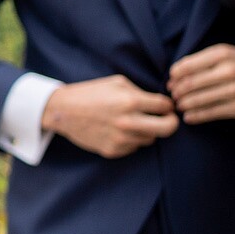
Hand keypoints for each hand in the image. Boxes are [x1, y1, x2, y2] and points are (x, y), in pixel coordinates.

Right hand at [41, 75, 176, 157]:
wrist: (62, 111)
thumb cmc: (90, 93)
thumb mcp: (117, 82)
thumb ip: (140, 91)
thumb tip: (161, 103)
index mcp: (130, 101)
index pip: (166, 106)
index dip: (168, 105)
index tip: (165, 106)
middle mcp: (128, 121)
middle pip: (168, 128)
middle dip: (172, 123)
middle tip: (168, 119)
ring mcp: (121, 138)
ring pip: (151, 139)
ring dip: (148, 131)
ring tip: (136, 123)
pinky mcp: (113, 150)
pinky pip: (134, 147)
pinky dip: (132, 140)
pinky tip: (119, 130)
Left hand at [170, 45, 234, 123]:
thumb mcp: (226, 53)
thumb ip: (201, 61)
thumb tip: (173, 75)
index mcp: (222, 54)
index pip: (186, 67)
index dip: (174, 77)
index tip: (171, 82)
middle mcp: (229, 71)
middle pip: (190, 84)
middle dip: (177, 92)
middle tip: (173, 96)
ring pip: (198, 100)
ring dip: (183, 105)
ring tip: (180, 106)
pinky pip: (210, 113)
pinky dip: (195, 116)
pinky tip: (189, 117)